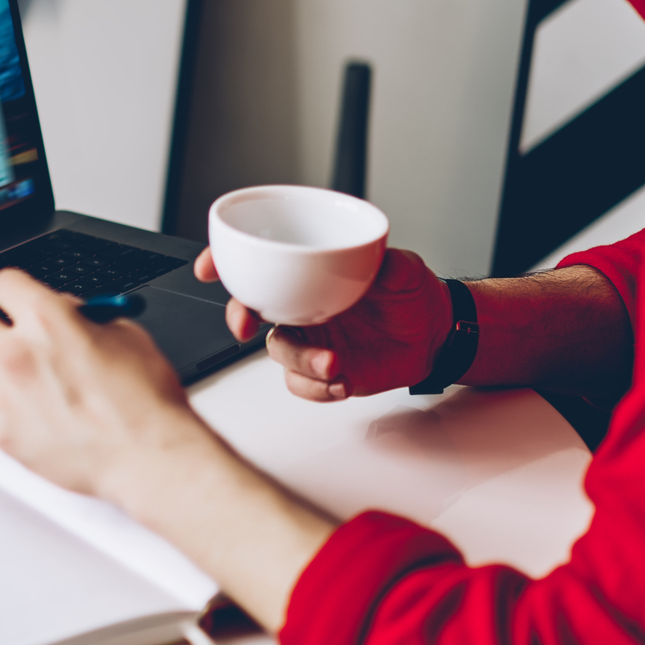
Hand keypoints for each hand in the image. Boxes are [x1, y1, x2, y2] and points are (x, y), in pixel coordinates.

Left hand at [0, 267, 220, 499]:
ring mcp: (6, 396)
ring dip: (11, 381)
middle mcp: (17, 352)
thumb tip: (68, 314)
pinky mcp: (4, 433)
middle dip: (1, 335)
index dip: (17, 294)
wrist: (149, 457)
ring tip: (51, 397)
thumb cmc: (145, 401)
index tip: (20, 304)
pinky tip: (52, 424)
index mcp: (46, 318)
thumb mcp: (126, 334)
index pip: (4, 284)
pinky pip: (0, 415)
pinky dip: (20, 418)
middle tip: (26, 349)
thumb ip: (84, 318)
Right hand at [193, 246, 451, 400]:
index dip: (224, 263)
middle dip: (238, 317)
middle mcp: (300, 308)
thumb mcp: (402, 268)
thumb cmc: (411, 294)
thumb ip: (386, 263)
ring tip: (334, 365)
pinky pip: (301, 385)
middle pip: (249, 310)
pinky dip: (317, 389)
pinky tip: (342, 383)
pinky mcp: (324, 373)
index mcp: (308, 275)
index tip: (209, 267)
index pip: (256, 264)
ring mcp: (310, 341)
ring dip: (299, 361)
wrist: (435, 335)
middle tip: (247, 325)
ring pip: (278, 353)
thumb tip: (374, 256)